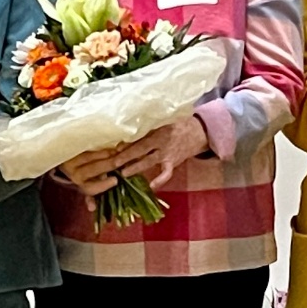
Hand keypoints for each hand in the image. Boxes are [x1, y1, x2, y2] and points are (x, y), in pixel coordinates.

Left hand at [55, 115, 210, 196]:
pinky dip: (159, 180)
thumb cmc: (176, 123)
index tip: (107, 147)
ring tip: (122, 173)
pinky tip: (150, 187)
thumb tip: (121, 129)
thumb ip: (144, 125)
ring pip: (148, 161)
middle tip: (110, 162)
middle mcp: (160, 140)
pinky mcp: (173, 162)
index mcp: (155, 128)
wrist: (199, 131)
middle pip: (139, 148)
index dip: (121, 142)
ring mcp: (167, 152)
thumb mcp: (160, 120)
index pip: (135, 136)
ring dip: (135, 167)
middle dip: (124, 156)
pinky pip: (166, 173)